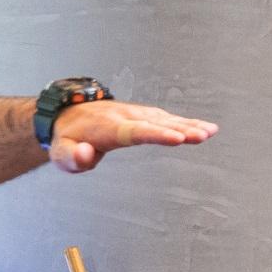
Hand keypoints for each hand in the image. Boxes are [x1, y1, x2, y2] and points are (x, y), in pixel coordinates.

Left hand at [50, 100, 216, 172]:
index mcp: (107, 128)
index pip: (134, 132)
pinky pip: (167, 117)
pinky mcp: (142, 115)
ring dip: (188, 124)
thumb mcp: (61, 153)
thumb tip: (85, 155)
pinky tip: (206, 127)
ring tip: (210, 131)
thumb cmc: (66, 138)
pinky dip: (186, 121)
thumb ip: (72, 158)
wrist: (67, 114)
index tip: (176, 138)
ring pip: (164, 119)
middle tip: (201, 136)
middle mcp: (125, 117)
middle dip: (179, 130)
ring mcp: (135, 113)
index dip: (156, 135)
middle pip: (155, 124)